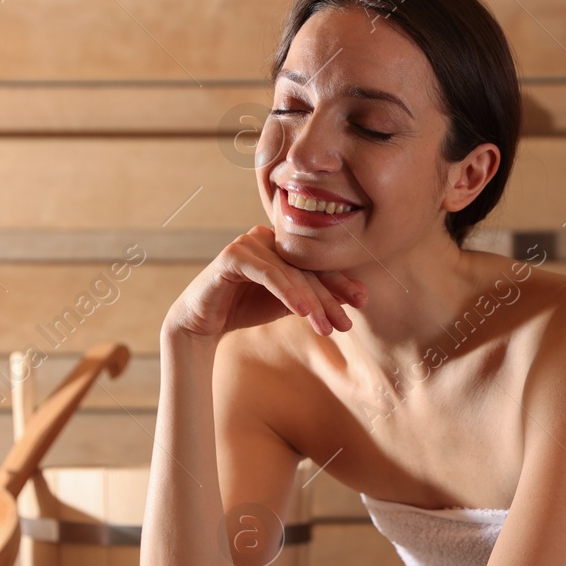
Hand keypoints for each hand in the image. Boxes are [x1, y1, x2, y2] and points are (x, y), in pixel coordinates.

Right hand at [162, 224, 366, 340]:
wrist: (203, 323)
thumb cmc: (246, 308)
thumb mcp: (288, 303)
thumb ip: (315, 296)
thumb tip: (357, 295)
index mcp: (281, 246)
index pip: (316, 266)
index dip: (340, 284)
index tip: (362, 302)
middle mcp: (267, 238)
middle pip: (306, 270)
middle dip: (329, 299)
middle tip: (346, 323)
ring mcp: (249, 243)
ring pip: (290, 275)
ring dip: (311, 303)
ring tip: (327, 327)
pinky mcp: (233, 255)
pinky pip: (268, 274)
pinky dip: (287, 293)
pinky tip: (303, 312)